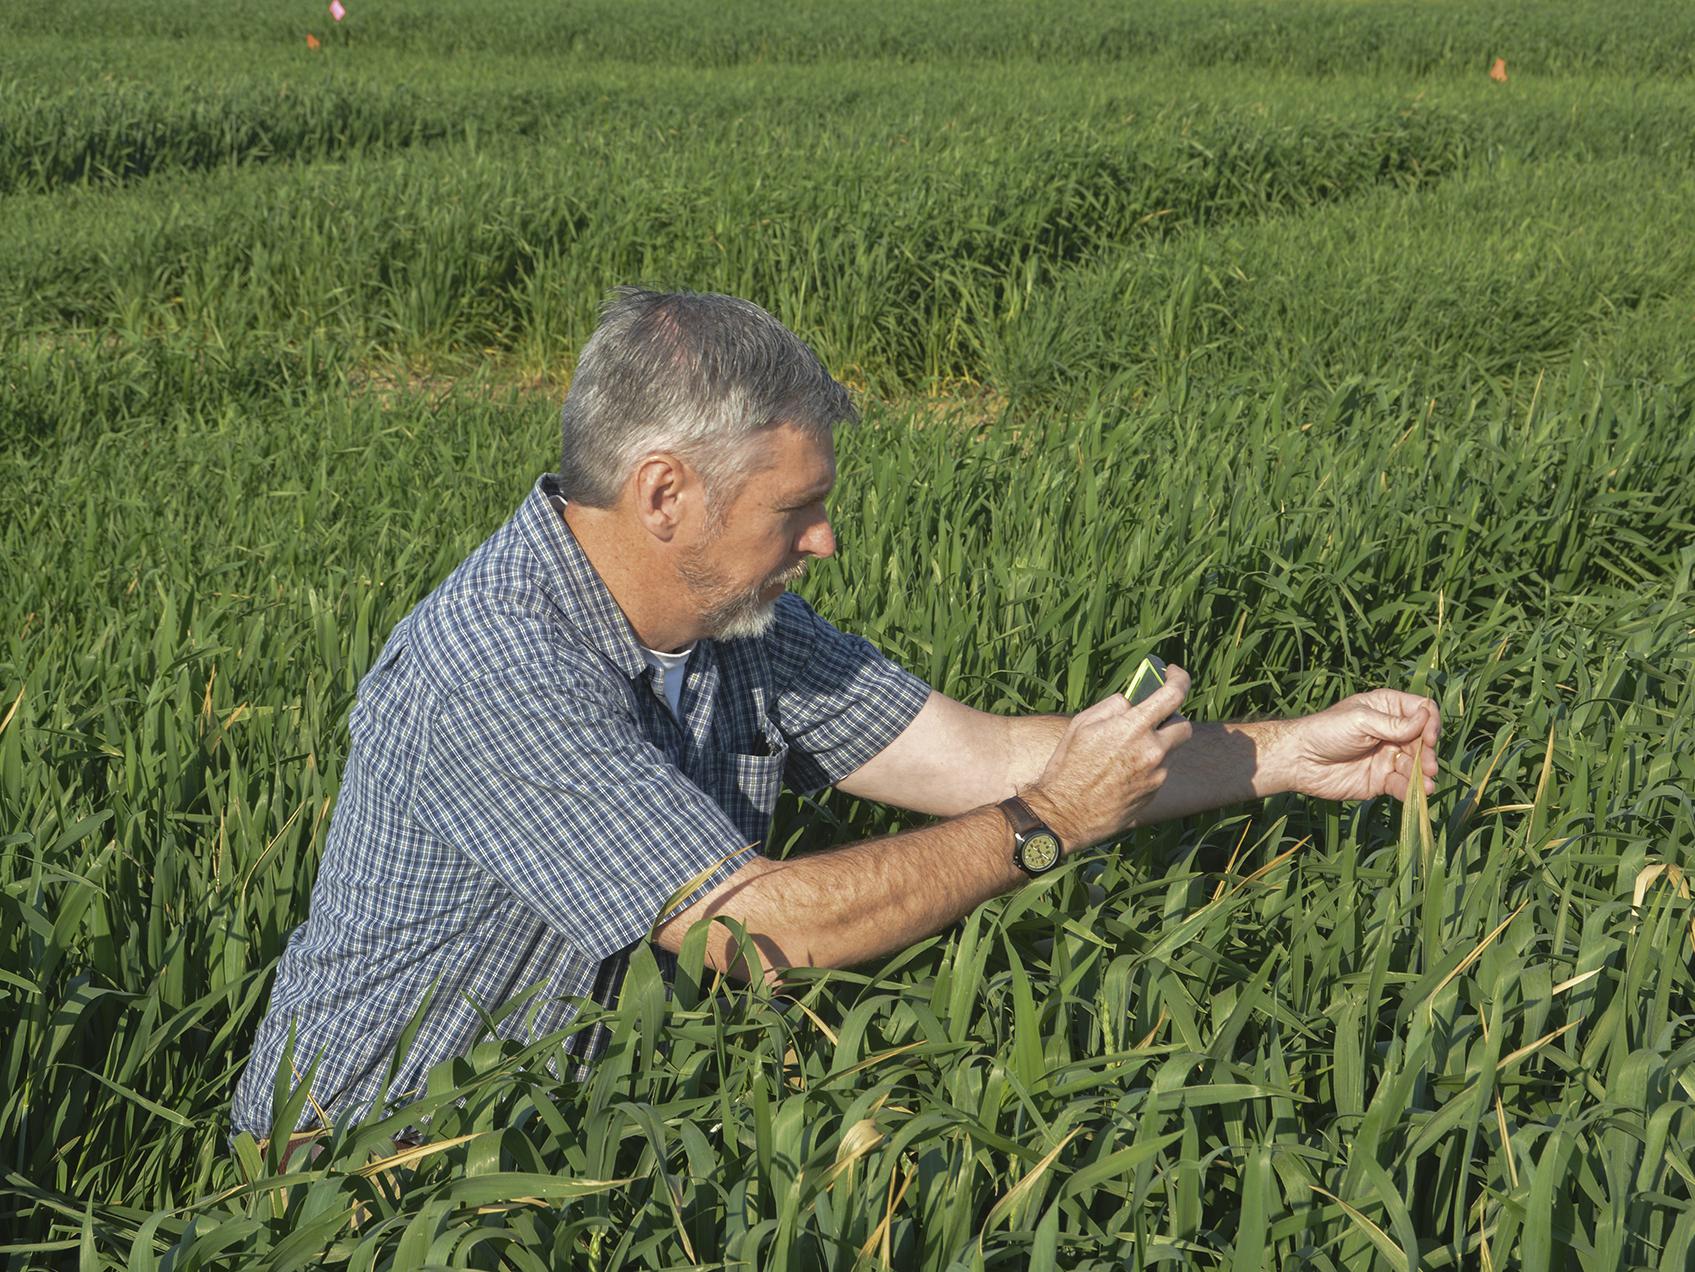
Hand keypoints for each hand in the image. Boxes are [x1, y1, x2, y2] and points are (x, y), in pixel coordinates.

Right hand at [1024, 666, 1194, 850]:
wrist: (1065, 813)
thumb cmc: (1068, 766)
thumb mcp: (1081, 725)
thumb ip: (1112, 707)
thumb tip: (1132, 701)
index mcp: (1133, 728)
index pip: (1174, 694)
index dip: (1179, 678)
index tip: (1172, 673)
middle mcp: (1152, 751)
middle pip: (1184, 725)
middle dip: (1172, 718)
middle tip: (1153, 719)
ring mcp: (1156, 776)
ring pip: (1170, 750)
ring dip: (1156, 744)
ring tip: (1124, 753)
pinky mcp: (1154, 794)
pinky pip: (1159, 771)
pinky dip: (1147, 766)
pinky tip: (1121, 774)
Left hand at [1284, 688, 1439, 801]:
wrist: (1301, 760)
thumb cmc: (1327, 731)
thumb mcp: (1360, 720)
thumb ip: (1393, 724)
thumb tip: (1426, 718)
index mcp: (1387, 708)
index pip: (1422, 710)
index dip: (1430, 722)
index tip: (1428, 737)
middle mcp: (1392, 732)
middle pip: (1424, 741)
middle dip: (1428, 753)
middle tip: (1428, 766)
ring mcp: (1388, 757)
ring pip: (1416, 765)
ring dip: (1424, 774)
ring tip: (1427, 783)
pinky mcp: (1382, 780)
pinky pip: (1403, 785)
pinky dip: (1413, 790)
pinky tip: (1420, 792)